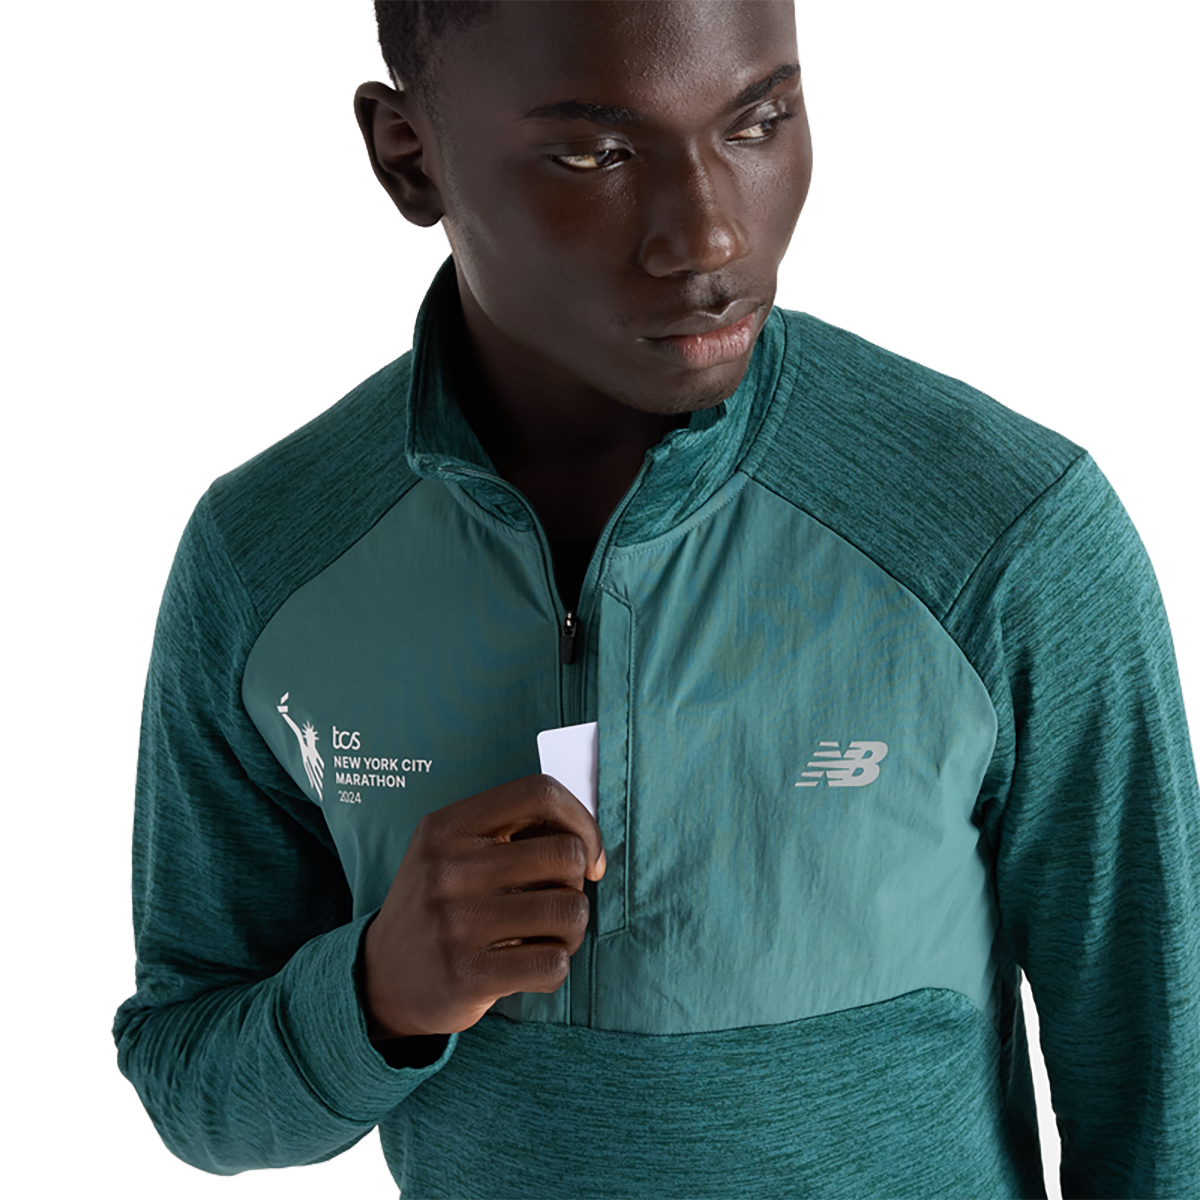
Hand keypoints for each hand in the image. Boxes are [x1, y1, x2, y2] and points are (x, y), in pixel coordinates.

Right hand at [361, 773, 605, 1040]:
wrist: (382, 978)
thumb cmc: (442, 906)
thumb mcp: (453, 851)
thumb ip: (512, 833)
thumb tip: (587, 842)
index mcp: (448, 825)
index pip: (539, 793)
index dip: (581, 820)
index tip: (588, 855)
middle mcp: (448, 867)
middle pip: (565, 854)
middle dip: (578, 883)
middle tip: (556, 901)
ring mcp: (455, 922)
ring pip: (570, 911)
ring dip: (572, 930)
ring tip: (547, 937)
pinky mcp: (466, 975)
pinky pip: (553, 964)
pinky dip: (555, 968)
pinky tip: (530, 968)